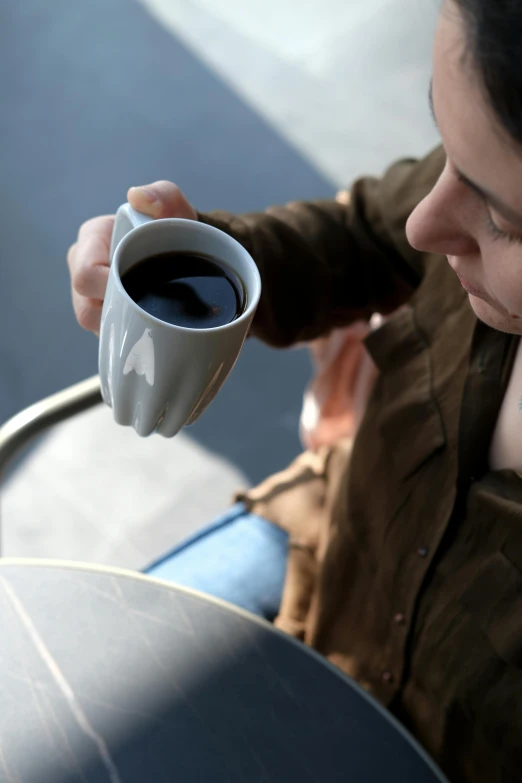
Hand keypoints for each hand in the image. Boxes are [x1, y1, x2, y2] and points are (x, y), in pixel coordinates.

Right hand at [67, 181, 197, 334]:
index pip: (85, 274)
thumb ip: (162, 195)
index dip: (110, 287)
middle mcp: (83, 269)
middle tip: (152, 307)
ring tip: (151, 319)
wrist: (186, 253)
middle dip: (119, 312)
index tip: (140, 288)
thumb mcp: (175, 206)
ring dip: (123, 328)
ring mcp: (90, 296)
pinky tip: (148, 333)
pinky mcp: (104, 317)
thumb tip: (137, 197)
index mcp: (91, 240)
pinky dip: (129, 337)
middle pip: (85, 308)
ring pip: (96, 326)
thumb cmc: (173, 227)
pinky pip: (110, 336)